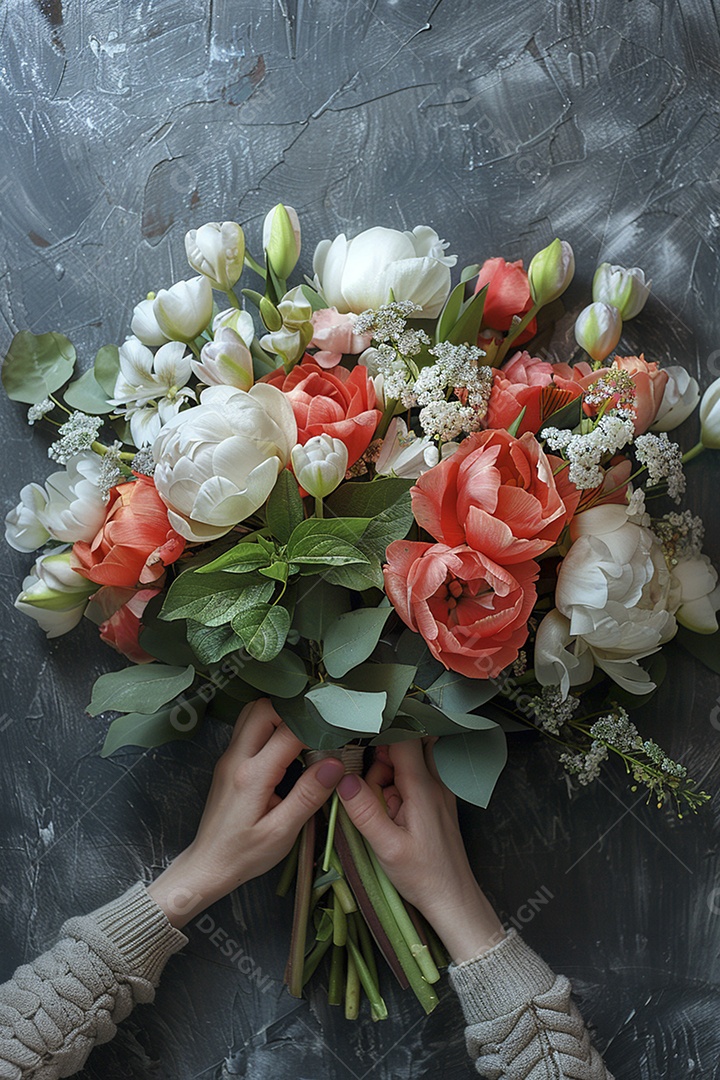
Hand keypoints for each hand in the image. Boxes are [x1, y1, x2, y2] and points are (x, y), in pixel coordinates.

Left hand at [148, 699, 344, 927]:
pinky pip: (247, 728)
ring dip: (278, 714)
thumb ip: (308, 795)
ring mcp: (228, 757)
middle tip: (317, 728)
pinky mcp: (227, 762)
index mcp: (252, 775)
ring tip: (302, 733)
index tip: (336, 732)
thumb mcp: (282, 832)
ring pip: (251, 713)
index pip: (288, 732)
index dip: (315, 727)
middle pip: (264, 708)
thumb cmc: (245, 854)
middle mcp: (236, 758)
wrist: (208, 865)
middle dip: (294, 710)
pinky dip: (268, 724)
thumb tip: (335, 765)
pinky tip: (285, 744)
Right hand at [337, 740, 504, 963]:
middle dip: (384, 755)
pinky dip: (400, 785)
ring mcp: (439, 791)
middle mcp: (436, 782)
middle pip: (408, 744)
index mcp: (423, 788)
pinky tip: (393, 811)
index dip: (381, 732)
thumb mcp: (387, 847)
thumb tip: (343, 778)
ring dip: (390, 772)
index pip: (405, 737)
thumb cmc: (423, 876)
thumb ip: (365, 811)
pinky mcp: (438, 802)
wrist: (453, 899)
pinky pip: (417, 778)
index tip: (359, 740)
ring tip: (382, 805)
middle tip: (371, 785)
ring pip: (412, 761)